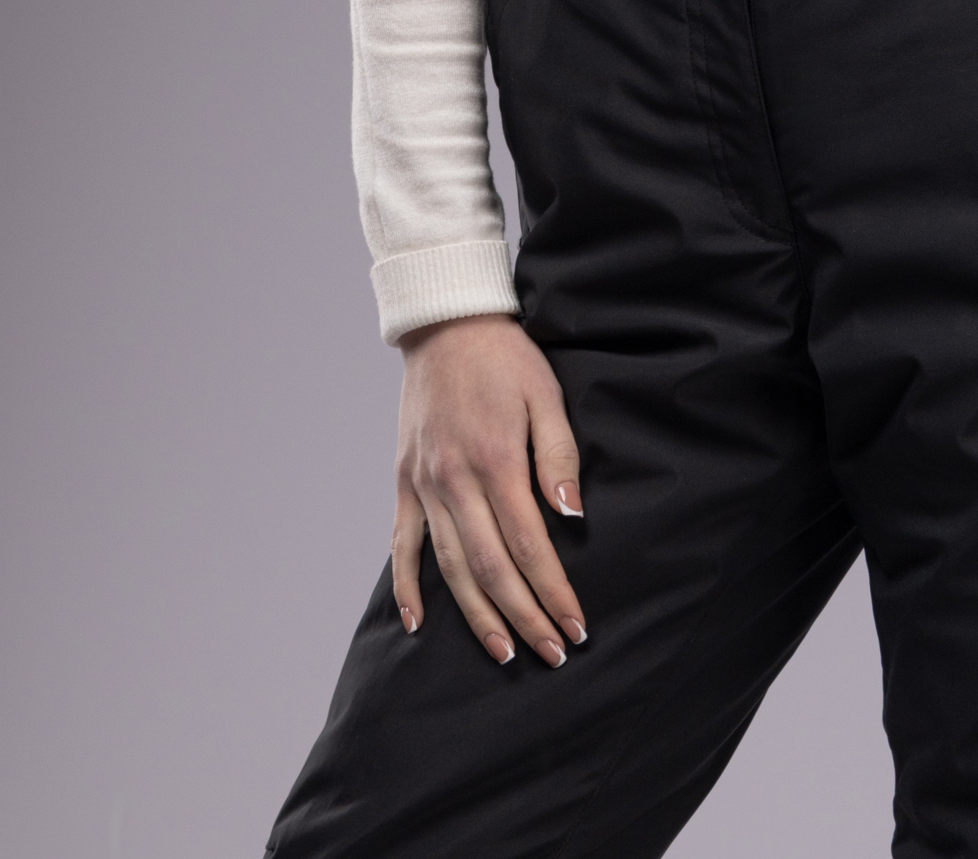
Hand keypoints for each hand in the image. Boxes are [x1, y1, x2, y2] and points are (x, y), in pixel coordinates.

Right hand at [393, 312, 587, 668]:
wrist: (445, 324)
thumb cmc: (505, 357)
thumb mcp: (546, 394)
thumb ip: (559, 458)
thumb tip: (572, 517)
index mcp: (496, 461)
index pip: (530, 545)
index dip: (553, 592)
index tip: (576, 626)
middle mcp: (455, 481)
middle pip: (490, 568)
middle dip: (524, 617)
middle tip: (552, 653)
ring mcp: (424, 485)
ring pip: (449, 567)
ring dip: (477, 616)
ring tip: (504, 653)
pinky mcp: (404, 481)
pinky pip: (402, 544)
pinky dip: (406, 587)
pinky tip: (417, 623)